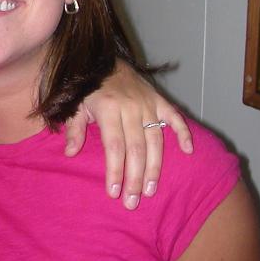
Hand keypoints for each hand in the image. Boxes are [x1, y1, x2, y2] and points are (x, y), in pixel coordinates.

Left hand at [63, 60, 192, 209]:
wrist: (103, 59)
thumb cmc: (87, 87)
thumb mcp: (75, 105)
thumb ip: (75, 129)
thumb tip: (70, 153)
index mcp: (108, 108)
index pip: (114, 146)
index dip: (115, 170)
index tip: (114, 192)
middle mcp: (131, 107)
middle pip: (136, 149)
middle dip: (135, 178)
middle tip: (133, 202)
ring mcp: (148, 103)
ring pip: (156, 140)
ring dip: (155, 167)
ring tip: (150, 190)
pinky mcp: (159, 100)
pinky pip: (175, 117)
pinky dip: (184, 133)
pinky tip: (189, 152)